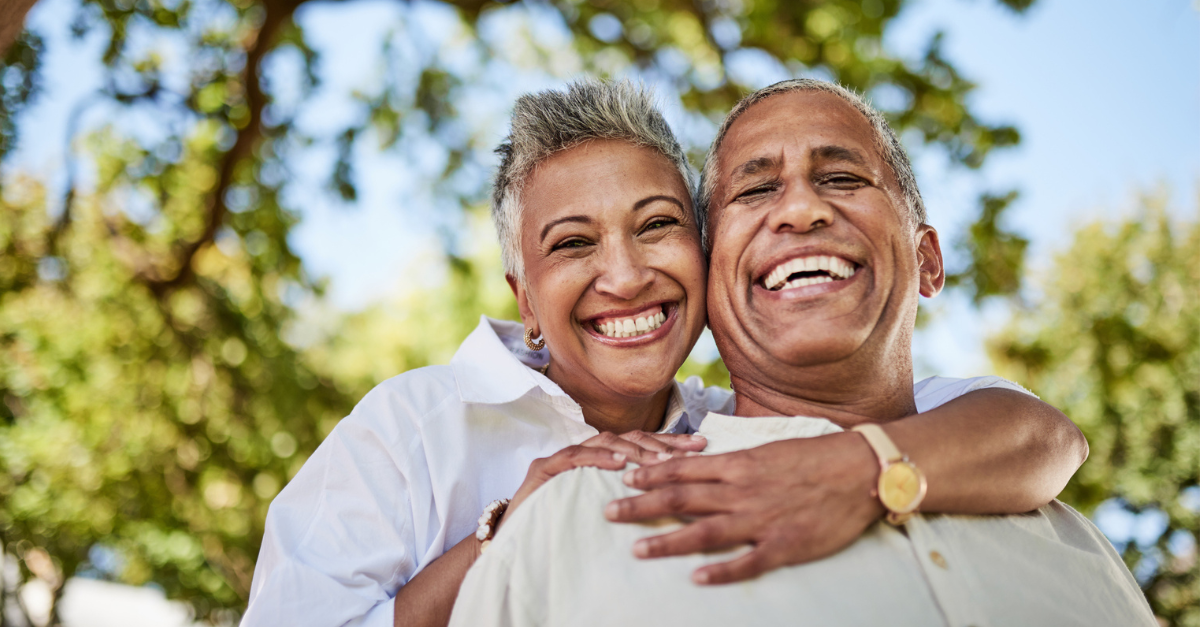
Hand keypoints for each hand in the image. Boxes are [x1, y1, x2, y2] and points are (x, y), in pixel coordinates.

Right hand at [501, 431, 707, 527]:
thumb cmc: (560, 529)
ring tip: (663, 459)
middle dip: (663, 441)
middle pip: (628, 437)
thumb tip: (674, 498)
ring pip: (604, 441)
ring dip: (635, 449)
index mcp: (600, 462)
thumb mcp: (602, 511)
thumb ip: (629, 498)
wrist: (513, 544)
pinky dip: (599, 458)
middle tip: (693, 449)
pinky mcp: (543, 470)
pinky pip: (574, 458)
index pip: (641, 444)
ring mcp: (563, 459)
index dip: (671, 442)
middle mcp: (584, 453)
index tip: (703, 445)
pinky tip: (621, 463)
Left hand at [604, 432, 884, 584]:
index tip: (625, 477)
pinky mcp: (783, 545)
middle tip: (610, 512)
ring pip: (704, 531)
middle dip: (642, 506)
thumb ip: (735, 462)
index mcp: (739, 465)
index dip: (651, 474)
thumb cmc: (817, 456)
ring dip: (667, 542)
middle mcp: (741, 491)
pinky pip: (746, 561)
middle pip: (681, 499)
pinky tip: (696, 577)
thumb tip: (704, 463)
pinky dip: (721, 570)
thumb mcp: (769, 449)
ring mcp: (761, 520)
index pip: (684, 470)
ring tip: (637, 549)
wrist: (861, 469)